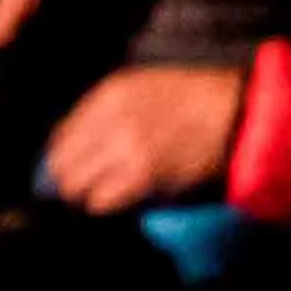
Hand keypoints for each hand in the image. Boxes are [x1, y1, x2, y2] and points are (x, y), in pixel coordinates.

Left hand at [40, 62, 246, 210]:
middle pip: (61, 162)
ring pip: (76, 184)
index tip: (64, 167)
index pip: (60, 134)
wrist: (231, 110)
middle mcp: (110, 119)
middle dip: (65, 178)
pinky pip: (102, 199)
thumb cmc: (190, 98)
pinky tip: (112, 201)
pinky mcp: (143, 175)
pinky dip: (102, 204)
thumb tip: (72, 140)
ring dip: (82, 193)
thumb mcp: (140, 86)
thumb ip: (104, 109)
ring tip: (95, 194)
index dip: (59, 156)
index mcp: (108, 94)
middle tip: (76, 187)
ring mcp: (126, 147)